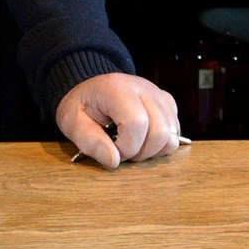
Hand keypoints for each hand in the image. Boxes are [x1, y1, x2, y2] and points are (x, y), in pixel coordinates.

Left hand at [56, 73, 183, 168]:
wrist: (92, 91)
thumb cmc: (81, 107)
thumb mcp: (72, 123)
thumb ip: (89, 141)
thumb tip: (114, 161)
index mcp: (116, 88)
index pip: (137, 122)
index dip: (127, 146)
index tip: (111, 150)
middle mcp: (143, 88)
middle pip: (160, 131)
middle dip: (141, 152)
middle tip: (122, 151)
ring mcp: (159, 95)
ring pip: (172, 135)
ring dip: (153, 150)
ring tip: (132, 146)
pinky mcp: (168, 104)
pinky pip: (176, 133)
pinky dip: (161, 144)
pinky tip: (142, 140)